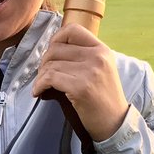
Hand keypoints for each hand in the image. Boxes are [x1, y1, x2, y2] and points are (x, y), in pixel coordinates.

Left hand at [32, 24, 128, 141]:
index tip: (51, 53)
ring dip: (41, 76)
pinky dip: (39, 85)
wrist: (114, 123)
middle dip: (44, 62)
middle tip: (44, 75)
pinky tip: (39, 92)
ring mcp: (89, 72)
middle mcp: (97, 57)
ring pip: (51, 64)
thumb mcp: (101, 69)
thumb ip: (84, 56)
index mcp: (102, 50)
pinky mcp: (80, 87)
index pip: (73, 30)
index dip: (56, 38)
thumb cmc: (104, 99)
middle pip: (56, 48)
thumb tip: (54, 49)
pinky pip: (49, 78)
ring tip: (43, 86)